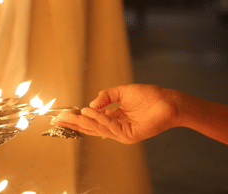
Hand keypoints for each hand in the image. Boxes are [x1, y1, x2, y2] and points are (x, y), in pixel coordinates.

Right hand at [52, 84, 179, 143]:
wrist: (168, 102)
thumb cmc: (150, 96)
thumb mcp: (124, 92)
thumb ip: (107, 96)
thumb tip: (91, 103)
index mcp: (115, 117)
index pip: (93, 120)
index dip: (78, 118)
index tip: (64, 114)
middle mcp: (117, 127)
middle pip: (91, 127)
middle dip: (75, 123)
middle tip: (59, 118)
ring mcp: (122, 132)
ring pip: (98, 128)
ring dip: (85, 120)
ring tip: (74, 113)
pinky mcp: (128, 135)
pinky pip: (110, 127)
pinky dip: (99, 119)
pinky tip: (91, 111)